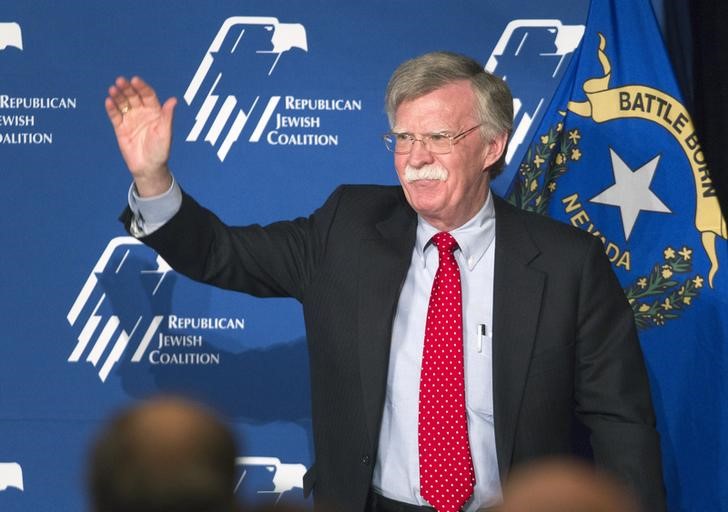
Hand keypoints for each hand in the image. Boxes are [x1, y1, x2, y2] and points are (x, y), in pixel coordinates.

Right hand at [105, 76, 176, 196]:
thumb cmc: (161, 150)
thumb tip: (173, 100)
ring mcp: (130, 119)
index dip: (141, 87)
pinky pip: (115, 116)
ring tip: (113, 89)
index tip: (135, 80)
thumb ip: (167, 116)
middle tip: (120, 81)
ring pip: (123, 104)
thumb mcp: (165, 133)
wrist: (149, 167)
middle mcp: (142, 113)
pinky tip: (108, 101)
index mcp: (155, 112)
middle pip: (133, 96)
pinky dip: (111, 108)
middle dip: (127, 88)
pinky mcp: (120, 128)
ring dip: (118, 95)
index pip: (147, 95)